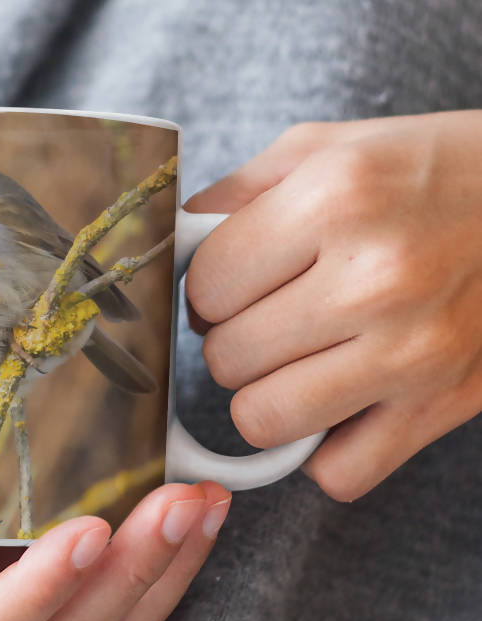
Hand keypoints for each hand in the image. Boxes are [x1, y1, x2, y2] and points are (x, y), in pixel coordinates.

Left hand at [183, 110, 481, 500]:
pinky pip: (338, 473)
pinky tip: (340, 404)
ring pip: (262, 420)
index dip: (207, 289)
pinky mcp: (443, 407)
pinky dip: (325, 450)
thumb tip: (176, 236)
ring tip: (298, 360)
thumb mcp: (336, 147)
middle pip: (225, 358)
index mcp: (336, 198)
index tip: (233, 283)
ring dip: (266, 396)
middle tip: (270, 317)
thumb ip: (243, 189)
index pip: (205, 285)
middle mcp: (374, 279)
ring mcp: (412, 353)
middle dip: (233, 339)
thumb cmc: (437, 172)